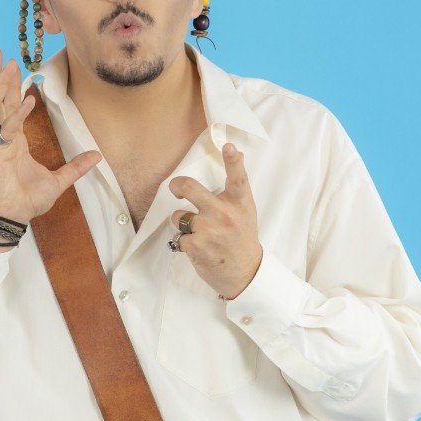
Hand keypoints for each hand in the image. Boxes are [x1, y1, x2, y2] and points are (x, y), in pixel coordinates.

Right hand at [0, 46, 101, 224]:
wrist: (12, 219)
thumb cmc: (26, 201)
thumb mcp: (58, 181)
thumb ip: (75, 167)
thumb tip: (97, 156)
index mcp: (14, 139)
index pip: (8, 104)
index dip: (9, 85)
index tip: (13, 65)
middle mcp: (4, 136)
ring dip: (0, 84)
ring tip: (5, 62)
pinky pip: (7, 129)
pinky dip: (17, 114)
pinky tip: (27, 99)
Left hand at [169, 143, 262, 299]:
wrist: (244, 273)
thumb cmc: (241, 238)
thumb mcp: (245, 211)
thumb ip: (235, 188)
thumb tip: (236, 153)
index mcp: (240, 203)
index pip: (238, 178)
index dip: (233, 161)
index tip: (229, 147)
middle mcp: (225, 214)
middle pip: (191, 188)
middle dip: (177, 185)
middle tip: (176, 189)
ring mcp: (209, 230)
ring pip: (178, 216)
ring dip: (182, 223)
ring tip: (199, 233)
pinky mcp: (196, 245)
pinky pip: (178, 236)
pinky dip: (184, 242)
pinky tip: (199, 247)